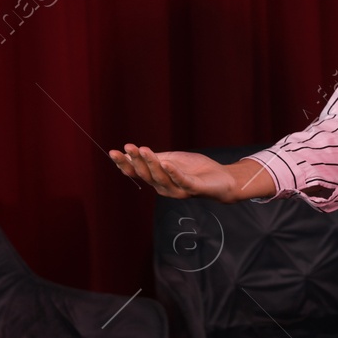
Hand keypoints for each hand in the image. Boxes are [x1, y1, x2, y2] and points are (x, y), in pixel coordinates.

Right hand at [109, 144, 252, 202]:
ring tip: (144, 150)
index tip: (114, 151)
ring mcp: (178, 190)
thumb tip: (135, 153)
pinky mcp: (193, 189)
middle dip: (135, 161)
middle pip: (146, 174)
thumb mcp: (174, 159)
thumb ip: (157, 158)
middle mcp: (164, 187)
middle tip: (127, 148)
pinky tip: (166, 163)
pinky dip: (173, 172)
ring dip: (151, 163)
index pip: (138, 172)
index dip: (125, 163)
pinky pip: (181, 180)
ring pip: (160, 177)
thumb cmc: (197, 169)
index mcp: (158, 179)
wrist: (223, 179)